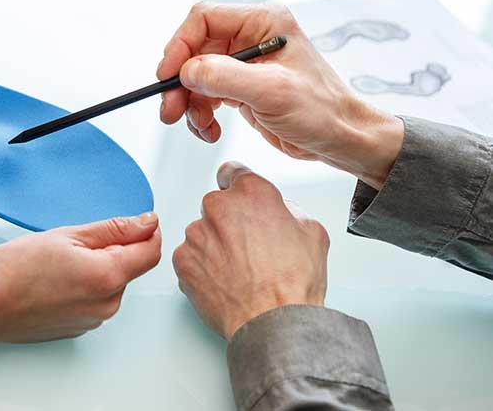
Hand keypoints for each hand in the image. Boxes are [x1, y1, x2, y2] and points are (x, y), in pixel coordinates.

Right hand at [0, 212, 161, 342]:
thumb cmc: (15, 269)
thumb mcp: (67, 235)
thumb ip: (114, 229)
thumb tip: (146, 223)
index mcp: (107, 277)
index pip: (150, 252)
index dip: (147, 232)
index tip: (136, 221)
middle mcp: (107, 304)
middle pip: (129, 268)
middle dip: (114, 250)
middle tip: (76, 241)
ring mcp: (93, 320)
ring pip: (111, 284)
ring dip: (98, 268)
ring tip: (60, 262)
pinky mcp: (79, 328)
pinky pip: (94, 300)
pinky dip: (84, 286)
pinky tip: (56, 280)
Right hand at [156, 1, 402, 187]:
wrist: (341, 140)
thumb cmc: (322, 111)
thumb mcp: (271, 92)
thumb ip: (225, 76)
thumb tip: (186, 70)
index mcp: (263, 21)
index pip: (204, 19)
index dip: (180, 45)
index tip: (167, 75)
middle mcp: (252, 36)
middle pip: (194, 49)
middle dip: (180, 82)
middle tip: (171, 110)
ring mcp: (245, 62)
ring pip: (195, 74)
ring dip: (189, 102)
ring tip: (198, 126)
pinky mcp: (241, 86)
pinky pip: (205, 94)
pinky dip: (200, 113)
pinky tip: (209, 130)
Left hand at [173, 162, 327, 339]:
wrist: (273, 322)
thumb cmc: (293, 282)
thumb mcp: (312, 233)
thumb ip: (288, 211)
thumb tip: (279, 212)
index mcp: (251, 193)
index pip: (233, 172)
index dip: (238, 185)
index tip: (237, 195)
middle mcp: (218, 207)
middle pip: (217, 205)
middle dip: (229, 221)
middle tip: (249, 247)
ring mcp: (196, 233)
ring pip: (202, 232)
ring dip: (215, 245)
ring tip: (238, 270)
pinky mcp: (182, 259)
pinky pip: (190, 256)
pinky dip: (202, 266)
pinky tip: (223, 281)